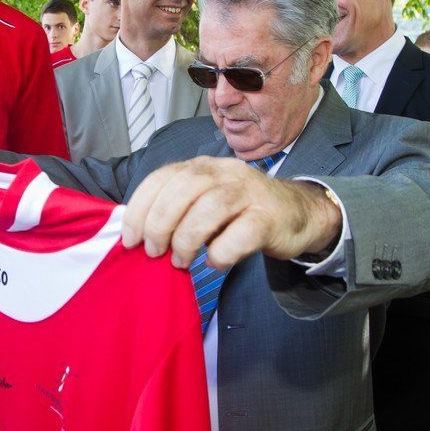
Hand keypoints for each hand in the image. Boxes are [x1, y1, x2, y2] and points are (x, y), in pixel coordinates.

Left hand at [121, 156, 341, 269]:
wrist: (299, 213)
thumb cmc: (241, 212)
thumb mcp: (204, 202)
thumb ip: (175, 209)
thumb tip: (137, 234)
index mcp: (203, 166)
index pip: (163, 176)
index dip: (140, 207)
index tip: (130, 239)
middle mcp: (225, 172)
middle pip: (184, 188)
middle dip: (160, 223)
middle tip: (154, 252)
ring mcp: (250, 193)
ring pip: (211, 208)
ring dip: (187, 239)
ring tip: (180, 261)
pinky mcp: (270, 218)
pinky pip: (241, 235)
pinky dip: (221, 254)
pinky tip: (215, 264)